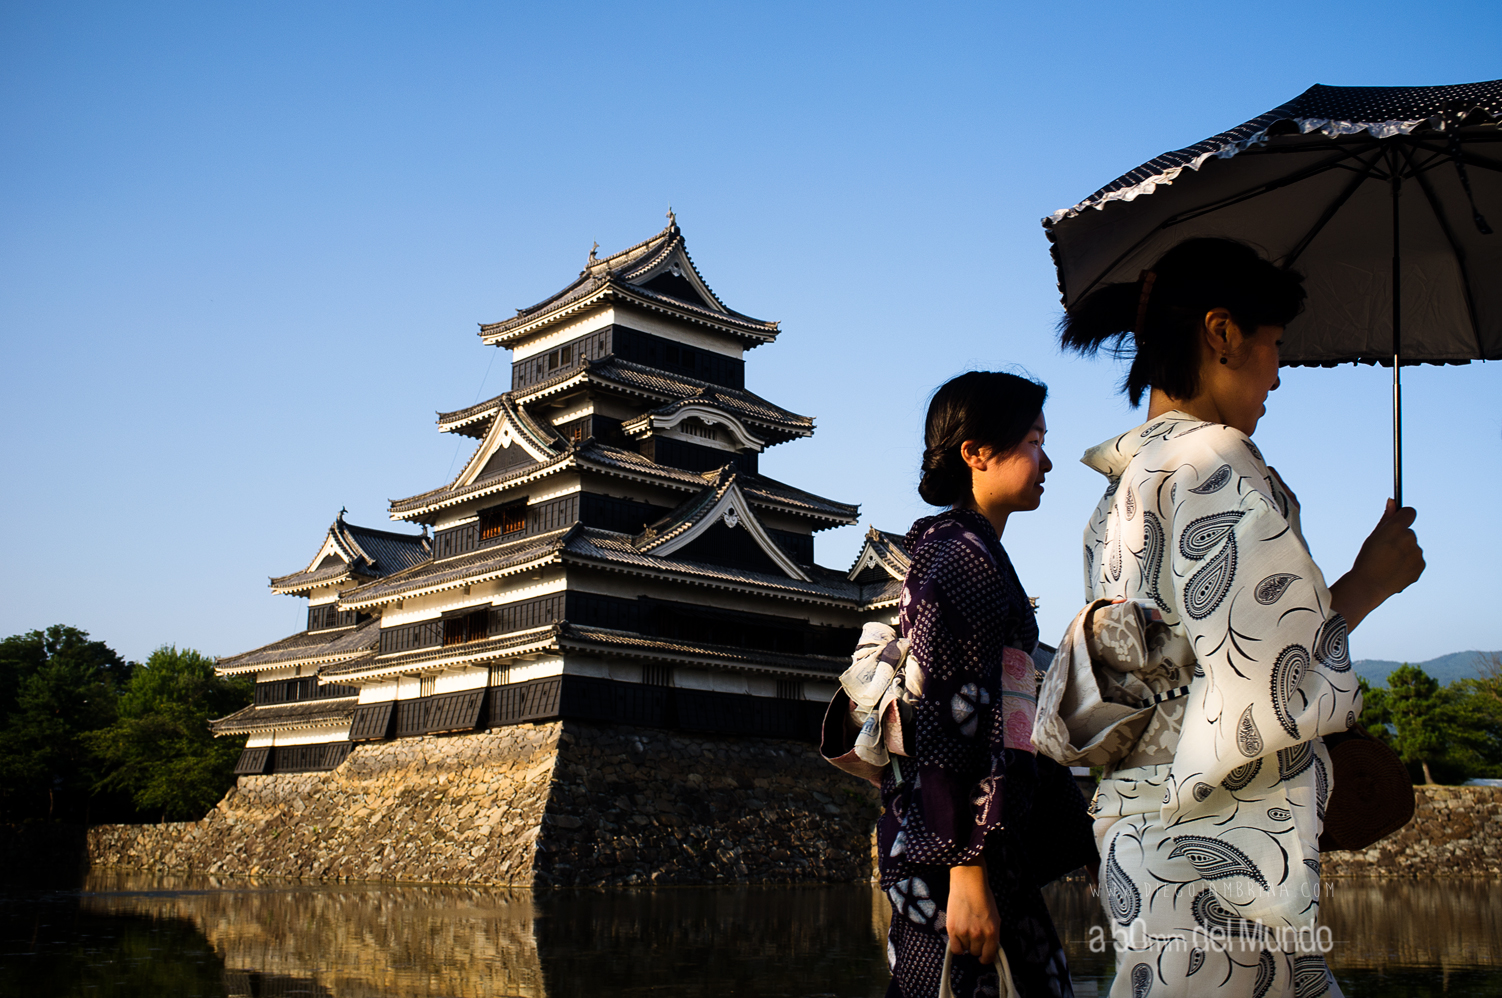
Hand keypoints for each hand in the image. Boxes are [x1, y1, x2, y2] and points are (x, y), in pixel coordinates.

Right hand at [947, 863, 999, 964]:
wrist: (968, 883)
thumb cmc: (983, 897)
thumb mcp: (995, 917)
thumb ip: (993, 934)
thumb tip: (990, 947)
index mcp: (992, 933)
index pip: (990, 956)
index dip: (986, 958)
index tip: (983, 957)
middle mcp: (979, 935)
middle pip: (976, 952)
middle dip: (976, 945)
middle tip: (973, 934)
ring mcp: (965, 933)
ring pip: (966, 949)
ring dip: (966, 942)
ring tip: (965, 928)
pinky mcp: (953, 930)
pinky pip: (955, 948)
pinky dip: (957, 946)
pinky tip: (958, 938)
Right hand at [1331, 500, 1424, 631]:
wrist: (1369, 586)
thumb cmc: (1367, 559)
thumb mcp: (1374, 536)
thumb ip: (1387, 518)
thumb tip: (1392, 500)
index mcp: (1396, 528)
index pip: (1409, 512)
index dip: (1403, 516)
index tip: (1397, 522)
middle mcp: (1409, 539)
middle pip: (1409, 533)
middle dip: (1400, 539)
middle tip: (1385, 551)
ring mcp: (1417, 553)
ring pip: (1412, 548)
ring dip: (1404, 553)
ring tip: (1388, 564)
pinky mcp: (1421, 566)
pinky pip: (1416, 560)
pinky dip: (1408, 564)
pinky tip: (1395, 571)